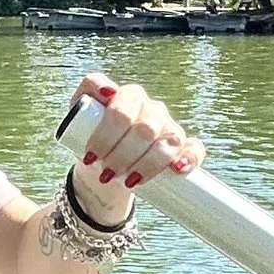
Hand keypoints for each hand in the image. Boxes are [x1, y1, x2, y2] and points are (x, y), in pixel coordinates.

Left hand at [64, 78, 201, 225]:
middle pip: (144, 129)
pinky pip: (195, 148)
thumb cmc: (92, 139)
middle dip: (122, 155)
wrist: (104, 168)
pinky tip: (177, 169)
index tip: (91, 156)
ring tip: (128, 181)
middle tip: (106, 173)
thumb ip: (83, 97)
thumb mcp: (78, 119)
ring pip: (169, 140)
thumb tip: (106, 92)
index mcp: (130, 96)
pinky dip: (189, 158)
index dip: (106, 135)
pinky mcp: (184, 148)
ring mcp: (170, 127)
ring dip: (148, 164)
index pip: (122, 110)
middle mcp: (153, 109)